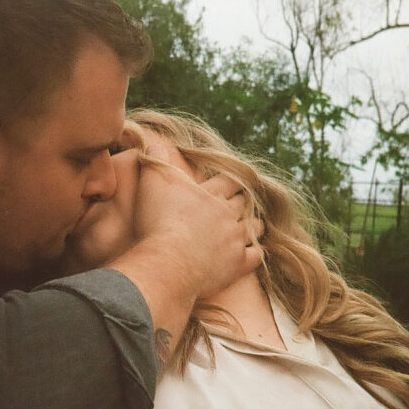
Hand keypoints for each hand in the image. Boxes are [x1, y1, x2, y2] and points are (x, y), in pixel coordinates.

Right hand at [133, 138, 263, 299]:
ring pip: (254, 228)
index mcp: (212, 193)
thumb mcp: (153, 182)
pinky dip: (255, 253)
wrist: (169, 262)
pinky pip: (255, 256)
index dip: (232, 180)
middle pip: (244, 203)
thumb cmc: (159, 221)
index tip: (233, 182)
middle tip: (240, 204)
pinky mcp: (238, 264)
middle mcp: (228, 214)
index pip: (230, 180)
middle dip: (242, 202)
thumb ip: (155, 161)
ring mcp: (236, 240)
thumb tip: (153, 145)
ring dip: (253, 225)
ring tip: (249, 227)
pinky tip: (252, 253)